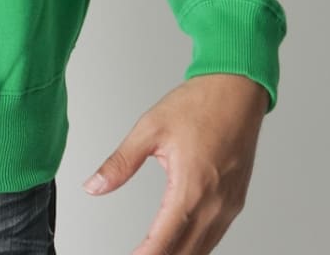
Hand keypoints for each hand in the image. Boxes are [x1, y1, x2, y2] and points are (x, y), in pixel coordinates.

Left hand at [81, 73, 269, 254]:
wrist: (236, 90)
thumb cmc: (197, 105)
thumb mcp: (149, 129)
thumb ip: (120, 163)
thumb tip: (93, 186)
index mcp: (192, 187)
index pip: (165, 238)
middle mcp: (215, 203)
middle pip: (186, 251)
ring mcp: (229, 205)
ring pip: (204, 248)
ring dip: (179, 254)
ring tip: (152, 253)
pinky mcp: (236, 201)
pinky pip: (216, 235)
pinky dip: (197, 246)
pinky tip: (181, 244)